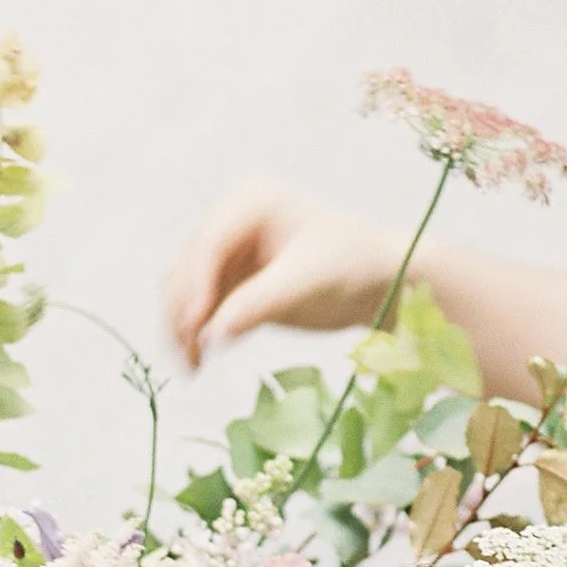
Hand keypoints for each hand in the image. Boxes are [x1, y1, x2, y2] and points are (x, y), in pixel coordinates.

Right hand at [165, 182, 400, 366]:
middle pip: (188, 267)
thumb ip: (260, 302)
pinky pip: (201, 310)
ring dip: (183, 326)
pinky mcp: (234, 284)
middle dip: (183, 310)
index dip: (194, 282)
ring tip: (192, 365)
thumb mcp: (308, 281)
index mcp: (253, 202)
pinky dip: (197, 333)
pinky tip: (200, 360)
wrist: (383, 284)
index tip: (194, 323)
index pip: (210, 242)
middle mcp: (233, 222)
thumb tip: (214, 331)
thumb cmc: (355, 268)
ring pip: (186, 291)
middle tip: (189, 355)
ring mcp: (231, 254)